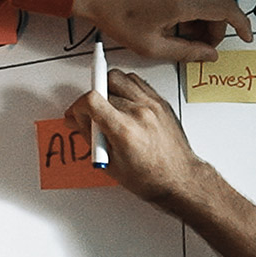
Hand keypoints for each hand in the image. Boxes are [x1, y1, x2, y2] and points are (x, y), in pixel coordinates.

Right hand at [64, 70, 215, 205]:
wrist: (178, 178)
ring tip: (107, 106)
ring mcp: (152, 104)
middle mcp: (140, 112)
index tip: (78, 114)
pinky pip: (136, 81)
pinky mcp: (160, 101)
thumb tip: (76, 121)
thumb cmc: (150, 178)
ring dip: (107, 87)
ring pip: (120, 77)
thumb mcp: (111, 163)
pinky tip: (122, 101)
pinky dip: (125, 87)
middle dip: (91, 101)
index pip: (92, 99)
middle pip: (104, 86)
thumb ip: (90, 137)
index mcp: (125, 129)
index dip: (78, 106)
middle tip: (91, 115)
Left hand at [72, 0, 253, 62]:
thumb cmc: (115, 13)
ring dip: (208, 11)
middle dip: (219, 24)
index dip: (243, 25)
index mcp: (185, 0)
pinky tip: (176, 15)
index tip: (246, 36)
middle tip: (202, 43)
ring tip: (186, 30)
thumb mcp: (151, 45)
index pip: (229, 10)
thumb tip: (208, 56)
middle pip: (222, 0)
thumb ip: (186, 52)